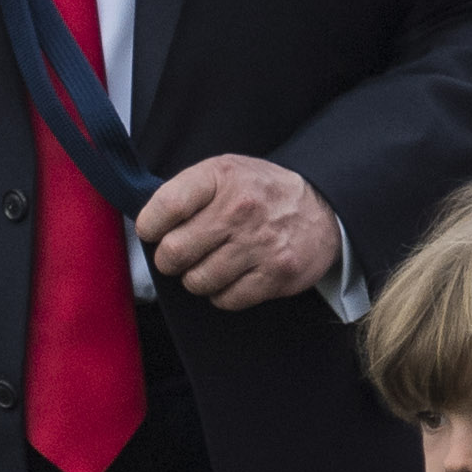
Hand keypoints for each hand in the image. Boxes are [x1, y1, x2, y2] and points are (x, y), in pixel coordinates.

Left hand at [137, 155, 338, 310]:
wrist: (322, 207)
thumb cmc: (260, 191)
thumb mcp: (224, 171)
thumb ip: (187, 192)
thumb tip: (149, 225)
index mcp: (221, 177)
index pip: (166, 206)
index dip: (149, 226)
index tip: (153, 232)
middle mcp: (240, 209)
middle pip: (174, 252)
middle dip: (170, 260)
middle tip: (180, 256)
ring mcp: (260, 244)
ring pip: (197, 281)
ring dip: (196, 279)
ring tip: (209, 265)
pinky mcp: (276, 275)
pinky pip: (226, 300)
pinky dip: (221, 294)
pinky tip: (230, 278)